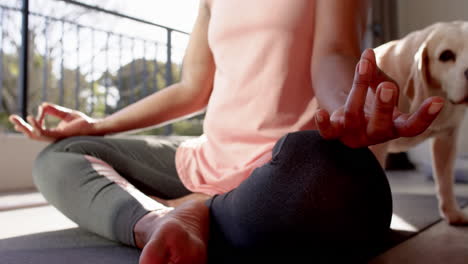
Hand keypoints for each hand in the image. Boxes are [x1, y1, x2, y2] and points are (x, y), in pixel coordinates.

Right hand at [8, 102, 99, 141]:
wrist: (94, 126)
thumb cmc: (83, 122)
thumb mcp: (66, 114)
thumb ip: (54, 110)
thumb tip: (42, 105)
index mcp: (53, 134)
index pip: (37, 130)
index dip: (32, 122)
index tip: (37, 111)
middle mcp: (53, 137)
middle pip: (32, 134)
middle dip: (21, 127)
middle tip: (12, 117)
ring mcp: (55, 137)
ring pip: (35, 135)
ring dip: (25, 127)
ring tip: (16, 118)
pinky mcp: (59, 135)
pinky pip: (43, 132)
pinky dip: (36, 126)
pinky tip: (31, 118)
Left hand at [314, 49, 443, 147]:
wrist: (339, 86)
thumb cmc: (368, 88)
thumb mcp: (379, 81)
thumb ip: (376, 77)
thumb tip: (369, 61)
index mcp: (394, 124)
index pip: (411, 127)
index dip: (424, 117)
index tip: (437, 102)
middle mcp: (374, 133)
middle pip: (382, 126)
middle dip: (383, 107)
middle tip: (386, 87)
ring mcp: (353, 134)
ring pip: (354, 117)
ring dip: (358, 89)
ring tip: (364, 64)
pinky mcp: (334, 129)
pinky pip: (328, 132)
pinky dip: (324, 124)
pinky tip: (321, 113)